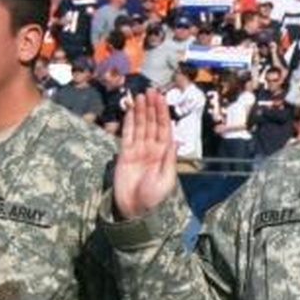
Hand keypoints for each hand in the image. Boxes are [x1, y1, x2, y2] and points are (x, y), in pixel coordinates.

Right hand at [112, 90, 179, 218]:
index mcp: (164, 154)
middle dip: (153, 107)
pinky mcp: (125, 153)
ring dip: (141, 111)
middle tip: (151, 91)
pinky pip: (127, 134)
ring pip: (140, 126)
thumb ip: (169, 159)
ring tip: (141, 96)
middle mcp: (152, 149)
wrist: (133, 208)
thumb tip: (175, 140)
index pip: (164, 129)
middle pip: (152, 123)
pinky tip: (131, 110)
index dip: (163, 114)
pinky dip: (129, 122)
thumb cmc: (152, 197)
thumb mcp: (165, 180)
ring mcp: (138, 150)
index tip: (162, 99)